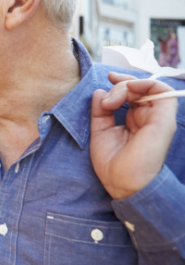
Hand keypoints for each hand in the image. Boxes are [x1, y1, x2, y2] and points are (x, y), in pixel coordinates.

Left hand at [90, 72, 177, 199]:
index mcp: (136, 121)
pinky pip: (163, 92)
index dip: (121, 83)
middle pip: (141, 88)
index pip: (134, 94)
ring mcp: (157, 119)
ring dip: (127, 86)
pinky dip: (145, 84)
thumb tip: (100, 91)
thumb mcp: (100, 132)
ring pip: (149, 87)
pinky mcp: (163, 120)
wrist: (122, 185)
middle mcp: (149, 118)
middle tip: (107, 91)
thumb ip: (100, 112)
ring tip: (111, 101)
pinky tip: (128, 89)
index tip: (107, 80)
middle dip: (121, 83)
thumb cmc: (113, 165)